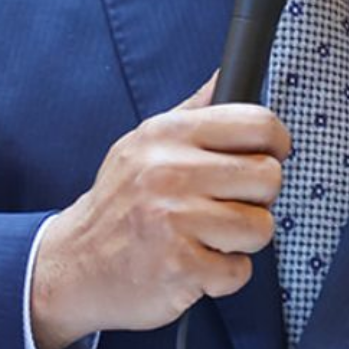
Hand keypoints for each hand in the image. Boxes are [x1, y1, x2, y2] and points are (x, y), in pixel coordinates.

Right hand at [29, 75, 289, 348]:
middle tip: (225, 207)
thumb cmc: (121, 204)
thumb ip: (194, 110)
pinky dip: (222, 276)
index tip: (268, 158)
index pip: (258, 124)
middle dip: (257, 199)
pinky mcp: (178, 265)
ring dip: (240, 241)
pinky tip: (193, 265)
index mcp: (168, 134)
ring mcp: (174, 219)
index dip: (276, 144)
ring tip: (206, 238)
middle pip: (268, 177)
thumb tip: (227, 72)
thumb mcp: (145, 143)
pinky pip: (239, 271)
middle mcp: (170, 170)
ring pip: (260, 227)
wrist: (73, 266)